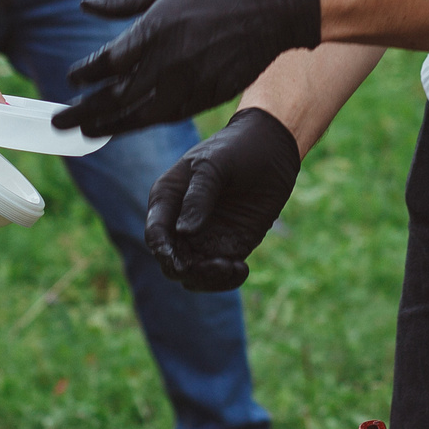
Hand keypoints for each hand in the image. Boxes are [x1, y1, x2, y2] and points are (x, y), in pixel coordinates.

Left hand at [53, 0, 322, 136]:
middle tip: (57, 123)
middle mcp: (169, 61)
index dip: (85, 74)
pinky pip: (166, 116)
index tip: (72, 79)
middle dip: (83, 113)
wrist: (279, 3)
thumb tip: (86, 6)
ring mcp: (190, 83)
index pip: (107, 63)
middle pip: (115, 97)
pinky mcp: (208, 96)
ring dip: (107, 126)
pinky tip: (125, 125)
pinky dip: (141, 123)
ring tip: (84, 133)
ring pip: (138, 116)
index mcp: (156, 28)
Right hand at [144, 109, 301, 291]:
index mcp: (168, 199)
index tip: (181, 262)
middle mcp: (180, 222)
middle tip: (218, 265)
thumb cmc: (237, 149)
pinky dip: (226, 280)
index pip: (155, 233)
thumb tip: (184, 231)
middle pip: (170, 260)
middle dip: (188, 270)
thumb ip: (198, 196)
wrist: (273, 148)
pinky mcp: (228, 247)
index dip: (163, 250)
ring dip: (209, 280)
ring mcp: (204, 237)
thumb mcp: (214, 165)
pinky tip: (242, 270)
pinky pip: (218, 275)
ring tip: (233, 267)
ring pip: (192, 275)